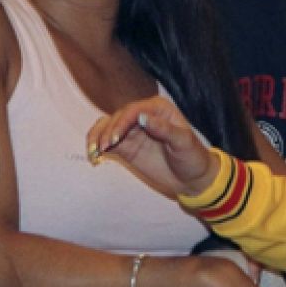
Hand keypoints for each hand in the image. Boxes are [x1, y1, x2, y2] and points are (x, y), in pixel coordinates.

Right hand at [88, 96, 219, 197]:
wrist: (192, 178)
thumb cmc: (192, 157)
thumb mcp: (183, 142)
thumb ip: (164, 129)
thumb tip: (142, 117)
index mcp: (158, 108)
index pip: (134, 110)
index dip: (121, 122)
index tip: (115, 138)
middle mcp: (142, 115)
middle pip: (117, 117)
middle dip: (108, 131)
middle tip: (103, 147)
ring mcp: (132, 131)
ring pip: (107, 126)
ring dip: (97, 136)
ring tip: (94, 150)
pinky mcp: (126, 146)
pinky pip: (106, 141)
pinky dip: (97, 145)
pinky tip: (93, 155)